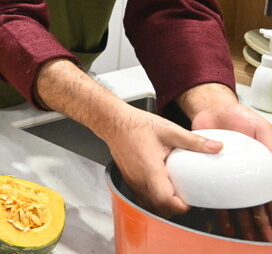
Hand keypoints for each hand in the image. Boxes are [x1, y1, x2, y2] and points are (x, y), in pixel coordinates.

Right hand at [102, 106, 219, 216]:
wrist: (113, 121)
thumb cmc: (136, 125)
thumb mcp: (169, 130)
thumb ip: (193, 140)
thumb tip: (216, 147)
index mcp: (150, 169)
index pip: (165, 200)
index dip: (180, 206)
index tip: (191, 199)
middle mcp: (139, 180)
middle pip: (159, 209)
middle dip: (175, 208)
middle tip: (187, 197)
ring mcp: (132, 182)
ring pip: (150, 206)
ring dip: (164, 205)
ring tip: (176, 193)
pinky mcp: (129, 180)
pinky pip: (142, 198)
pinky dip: (154, 200)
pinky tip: (162, 187)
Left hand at [181, 83, 271, 240]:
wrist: (211, 109)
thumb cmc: (239, 116)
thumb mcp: (261, 128)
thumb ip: (271, 145)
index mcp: (263, 165)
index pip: (269, 192)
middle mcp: (247, 173)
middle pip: (256, 201)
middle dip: (260, 220)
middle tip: (262, 236)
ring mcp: (230, 174)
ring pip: (238, 201)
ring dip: (242, 220)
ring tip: (245, 234)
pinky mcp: (213, 172)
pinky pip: (217, 193)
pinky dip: (220, 208)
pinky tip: (223, 221)